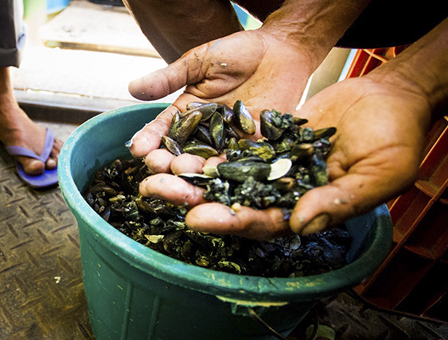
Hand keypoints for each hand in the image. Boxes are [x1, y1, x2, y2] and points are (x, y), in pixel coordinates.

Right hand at [127, 29, 317, 158]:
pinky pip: (242, 159)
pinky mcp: (257, 144)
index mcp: (187, 114)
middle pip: (183, 152)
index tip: (137, 149)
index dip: (150, 139)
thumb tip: (132, 87)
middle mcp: (206, 132)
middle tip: (157, 167)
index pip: (164, 130)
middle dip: (168, 161)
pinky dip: (230, 167)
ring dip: (194, 169)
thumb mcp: (198, 61)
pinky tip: (218, 172)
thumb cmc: (236, 51)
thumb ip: (168, 78)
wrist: (280, 48)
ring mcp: (230, 140)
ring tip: (182, 172)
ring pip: (209, 160)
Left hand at [140, 74, 430, 239]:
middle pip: (229, 199)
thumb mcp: (378, 173)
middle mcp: (281, 192)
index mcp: (307, 210)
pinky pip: (230, 142)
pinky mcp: (265, 138)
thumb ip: (340, 201)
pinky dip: (205, 141)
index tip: (195, 218)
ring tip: (153, 166)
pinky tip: (175, 139)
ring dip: (188, 170)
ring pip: (222, 171)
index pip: (262, 221)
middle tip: (154, 191)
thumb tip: (300, 225)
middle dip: (191, 196)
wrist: (392, 98)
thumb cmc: (397, 138)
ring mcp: (270, 165)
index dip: (229, 221)